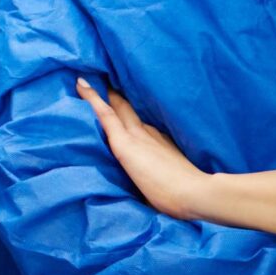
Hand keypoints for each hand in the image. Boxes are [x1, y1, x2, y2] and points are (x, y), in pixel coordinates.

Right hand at [75, 78, 211, 220]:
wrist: (194, 192)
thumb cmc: (161, 193)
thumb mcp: (132, 181)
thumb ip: (123, 165)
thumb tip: (119, 159)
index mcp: (126, 144)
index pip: (106, 114)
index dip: (92, 97)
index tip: (81, 81)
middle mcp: (139, 134)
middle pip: (121, 106)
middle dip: (108, 93)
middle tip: (96, 83)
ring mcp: (155, 136)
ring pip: (134, 115)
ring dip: (123, 107)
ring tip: (114, 105)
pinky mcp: (167, 141)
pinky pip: (146, 126)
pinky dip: (136, 122)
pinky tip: (138, 130)